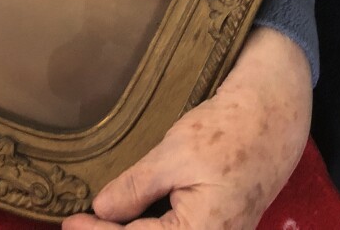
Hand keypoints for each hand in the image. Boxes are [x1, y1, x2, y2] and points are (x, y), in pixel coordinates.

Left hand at [62, 26, 311, 229]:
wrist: (270, 120)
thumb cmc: (224, 133)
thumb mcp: (173, 154)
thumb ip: (136, 188)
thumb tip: (102, 211)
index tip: (69, 221)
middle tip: (79, 225)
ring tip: (100, 224)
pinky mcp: (220, 229)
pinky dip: (151, 229)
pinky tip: (130, 221)